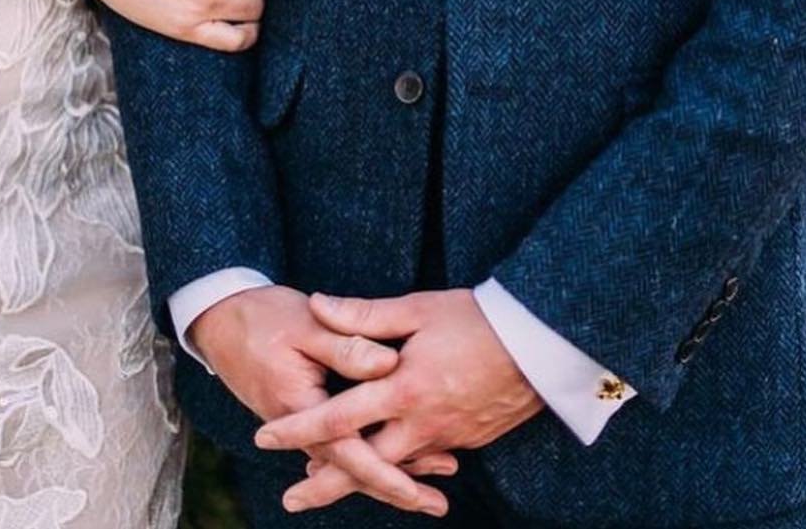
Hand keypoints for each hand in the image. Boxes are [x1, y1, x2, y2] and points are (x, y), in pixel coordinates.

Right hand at [192, 285, 457, 515]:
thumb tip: (390, 365)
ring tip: (432, 482)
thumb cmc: (264, 317)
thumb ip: (348, 345)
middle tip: (438, 503)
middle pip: (353, 467)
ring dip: (389, 469)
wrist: (220, 318)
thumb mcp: (307, 324)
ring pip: (349, 456)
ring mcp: (301, 423)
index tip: (417, 494)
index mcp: (303, 407)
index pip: (349, 453)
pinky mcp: (304, 414)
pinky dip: (370, 449)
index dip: (386, 474)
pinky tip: (398, 450)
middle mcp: (301, 425)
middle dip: (396, 485)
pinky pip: (340, 442)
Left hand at [254, 290, 544, 513]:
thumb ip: (365, 314)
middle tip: (291, 500)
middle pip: (364, 464)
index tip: (264, 438)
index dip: (299, 429)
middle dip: (325, 485)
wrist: (541, 344)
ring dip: (363, 478)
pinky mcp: (467, 440)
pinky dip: (402, 466)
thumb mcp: (418, 308)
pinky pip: (425, 459)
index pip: (339, 417)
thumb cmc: (476, 318)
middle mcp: (420, 423)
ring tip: (330, 484)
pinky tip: (390, 464)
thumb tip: (317, 304)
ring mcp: (446, 437)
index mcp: (402, 389)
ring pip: (395, 468)